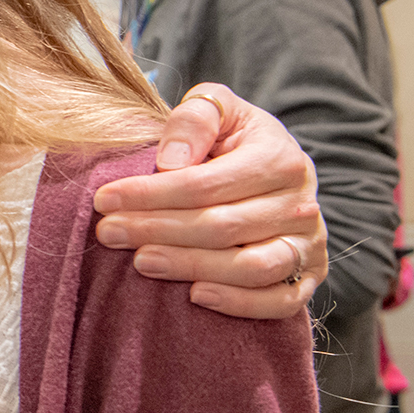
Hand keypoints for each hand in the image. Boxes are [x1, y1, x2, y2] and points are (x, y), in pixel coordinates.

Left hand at [91, 83, 326, 318]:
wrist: (272, 169)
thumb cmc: (232, 140)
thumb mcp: (217, 109)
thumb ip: (195, 119)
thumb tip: (171, 162)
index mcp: (280, 158)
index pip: (206, 184)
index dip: (151, 194)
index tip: (105, 200)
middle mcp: (301, 204)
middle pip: (222, 227)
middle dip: (157, 230)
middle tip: (108, 232)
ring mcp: (308, 244)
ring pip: (251, 267)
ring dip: (190, 266)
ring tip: (141, 261)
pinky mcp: (309, 277)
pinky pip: (280, 301)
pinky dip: (239, 303)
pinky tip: (194, 295)